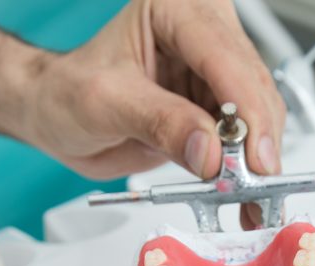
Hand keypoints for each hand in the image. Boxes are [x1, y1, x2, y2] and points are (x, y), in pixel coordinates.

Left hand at [15, 0, 285, 182]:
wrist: (54, 112)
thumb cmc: (66, 90)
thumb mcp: (105, 103)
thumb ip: (160, 123)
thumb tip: (209, 151)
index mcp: (175, 9)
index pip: (224, 57)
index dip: (246, 110)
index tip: (253, 157)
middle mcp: (203, 32)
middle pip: (252, 87)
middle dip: (257, 141)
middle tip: (252, 186)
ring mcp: (214, 71)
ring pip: (259, 115)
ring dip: (257, 161)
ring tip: (248, 197)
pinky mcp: (216, 105)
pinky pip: (246, 137)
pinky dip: (246, 169)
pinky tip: (241, 191)